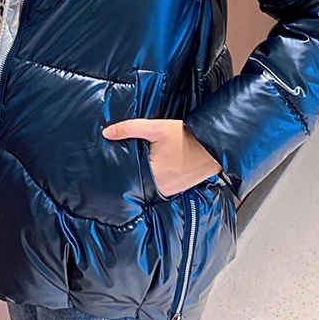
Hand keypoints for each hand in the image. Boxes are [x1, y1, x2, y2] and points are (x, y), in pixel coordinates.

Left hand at [102, 119, 222, 198]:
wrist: (212, 146)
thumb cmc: (185, 136)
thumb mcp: (156, 128)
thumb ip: (130, 129)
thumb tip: (106, 133)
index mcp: (153, 177)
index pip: (126, 178)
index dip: (117, 171)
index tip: (107, 165)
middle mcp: (161, 189)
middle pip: (136, 183)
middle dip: (128, 173)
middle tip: (117, 163)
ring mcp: (170, 191)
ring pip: (148, 186)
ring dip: (141, 177)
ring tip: (133, 164)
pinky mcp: (177, 189)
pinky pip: (159, 186)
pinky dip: (153, 178)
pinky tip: (151, 167)